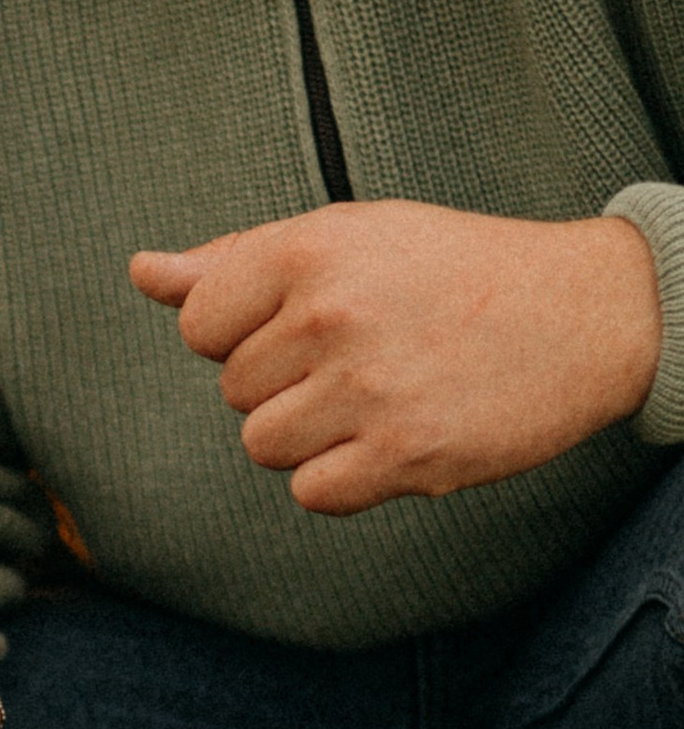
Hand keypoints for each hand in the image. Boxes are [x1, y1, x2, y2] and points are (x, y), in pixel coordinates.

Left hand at [128, 202, 659, 513]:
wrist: (585, 311)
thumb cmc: (452, 270)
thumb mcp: (347, 236)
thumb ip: (236, 260)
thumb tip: (142, 271)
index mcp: (309, 252)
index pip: (198, 321)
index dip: (241, 331)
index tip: (303, 322)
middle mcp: (331, 316)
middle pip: (232, 389)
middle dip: (284, 381)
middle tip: (362, 354)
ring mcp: (367, 389)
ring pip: (263, 443)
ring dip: (308, 434)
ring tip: (374, 396)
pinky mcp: (405, 454)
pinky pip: (311, 492)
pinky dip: (342, 479)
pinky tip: (389, 440)